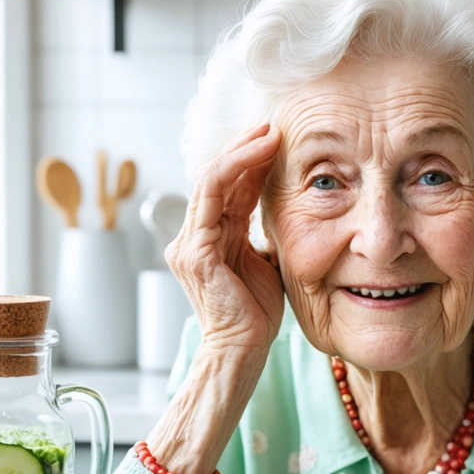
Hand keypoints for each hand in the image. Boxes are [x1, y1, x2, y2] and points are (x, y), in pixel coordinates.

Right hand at [166, 123, 283, 354]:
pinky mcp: (195, 249)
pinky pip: (210, 194)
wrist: (243, 350)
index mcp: (210, 239)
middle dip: (244, 147)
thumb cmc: (256, 314)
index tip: (278, 140)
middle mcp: (194, 237)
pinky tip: (259, 154)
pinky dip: (235, 169)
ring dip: (241, 151)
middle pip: (216, 176)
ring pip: (211, 178)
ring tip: (268, 132)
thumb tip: (284, 210)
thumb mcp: (266, 262)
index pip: (228, 189)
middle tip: (273, 124)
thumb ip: (262, 235)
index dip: (251, 162)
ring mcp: (190, 242)